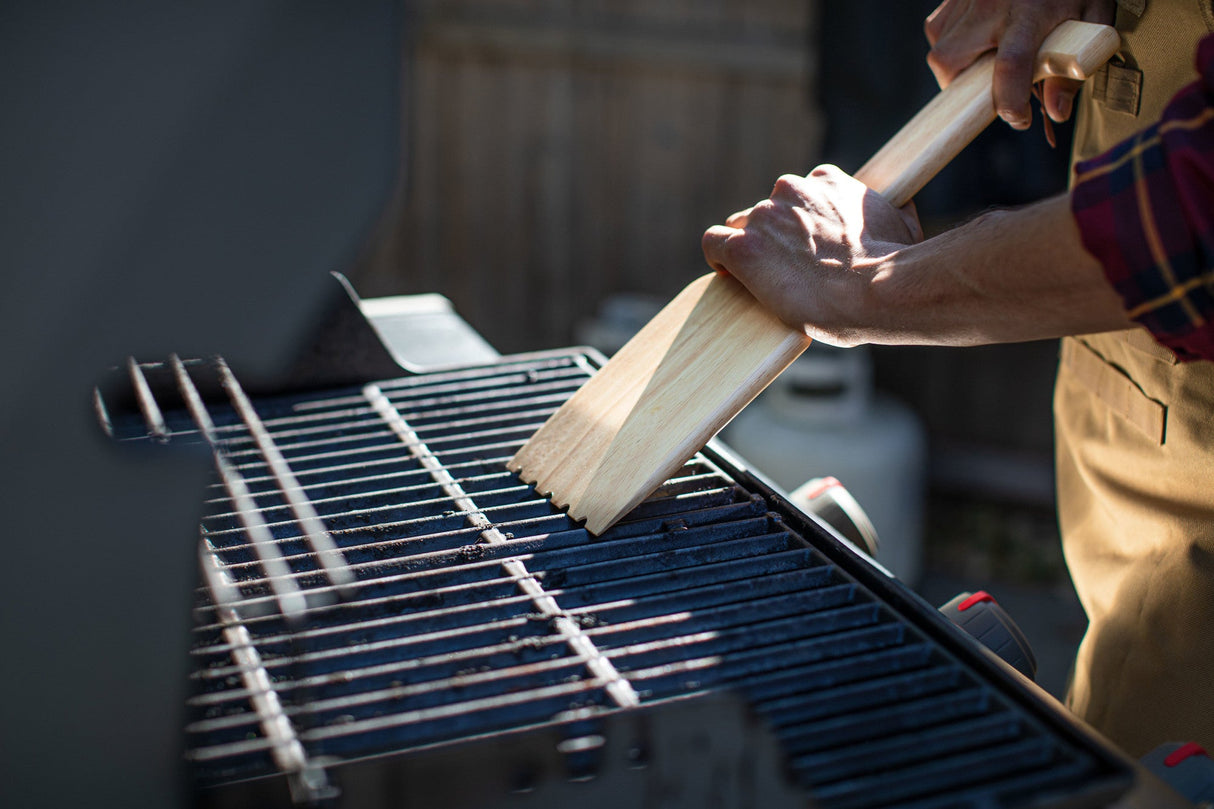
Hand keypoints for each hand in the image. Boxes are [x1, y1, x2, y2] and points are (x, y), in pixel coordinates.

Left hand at [701, 166, 922, 346]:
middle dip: (774, 237)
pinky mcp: (743, 248)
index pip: (799, 194)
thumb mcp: (902, 226)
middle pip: (767, 210)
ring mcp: (764, 218)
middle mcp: (791, 190)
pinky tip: (729, 274)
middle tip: (787, 269)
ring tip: (767, 279)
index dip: (798, 223)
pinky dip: (719, 258)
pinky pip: (714, 243)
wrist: (879, 291)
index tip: (806, 245)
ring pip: (740, 227)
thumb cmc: (895, 268)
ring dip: (751, 250)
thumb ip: (889, 212)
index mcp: (827, 181)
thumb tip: (898, 210)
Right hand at [925, 0, 1115, 129]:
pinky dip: (950, 43)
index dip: (1010, 102)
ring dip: (957, 67)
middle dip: (961, 89)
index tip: (1019, 118)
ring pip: (939, 48)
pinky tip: (974, 41)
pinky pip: (937, 29)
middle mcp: (990, 5)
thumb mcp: (1091, 19)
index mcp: (1030, 12)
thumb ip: (1074, 68)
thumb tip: (1056, 112)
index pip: (1010, 65)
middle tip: (988, 92)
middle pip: (950, 62)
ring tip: (985, 63)